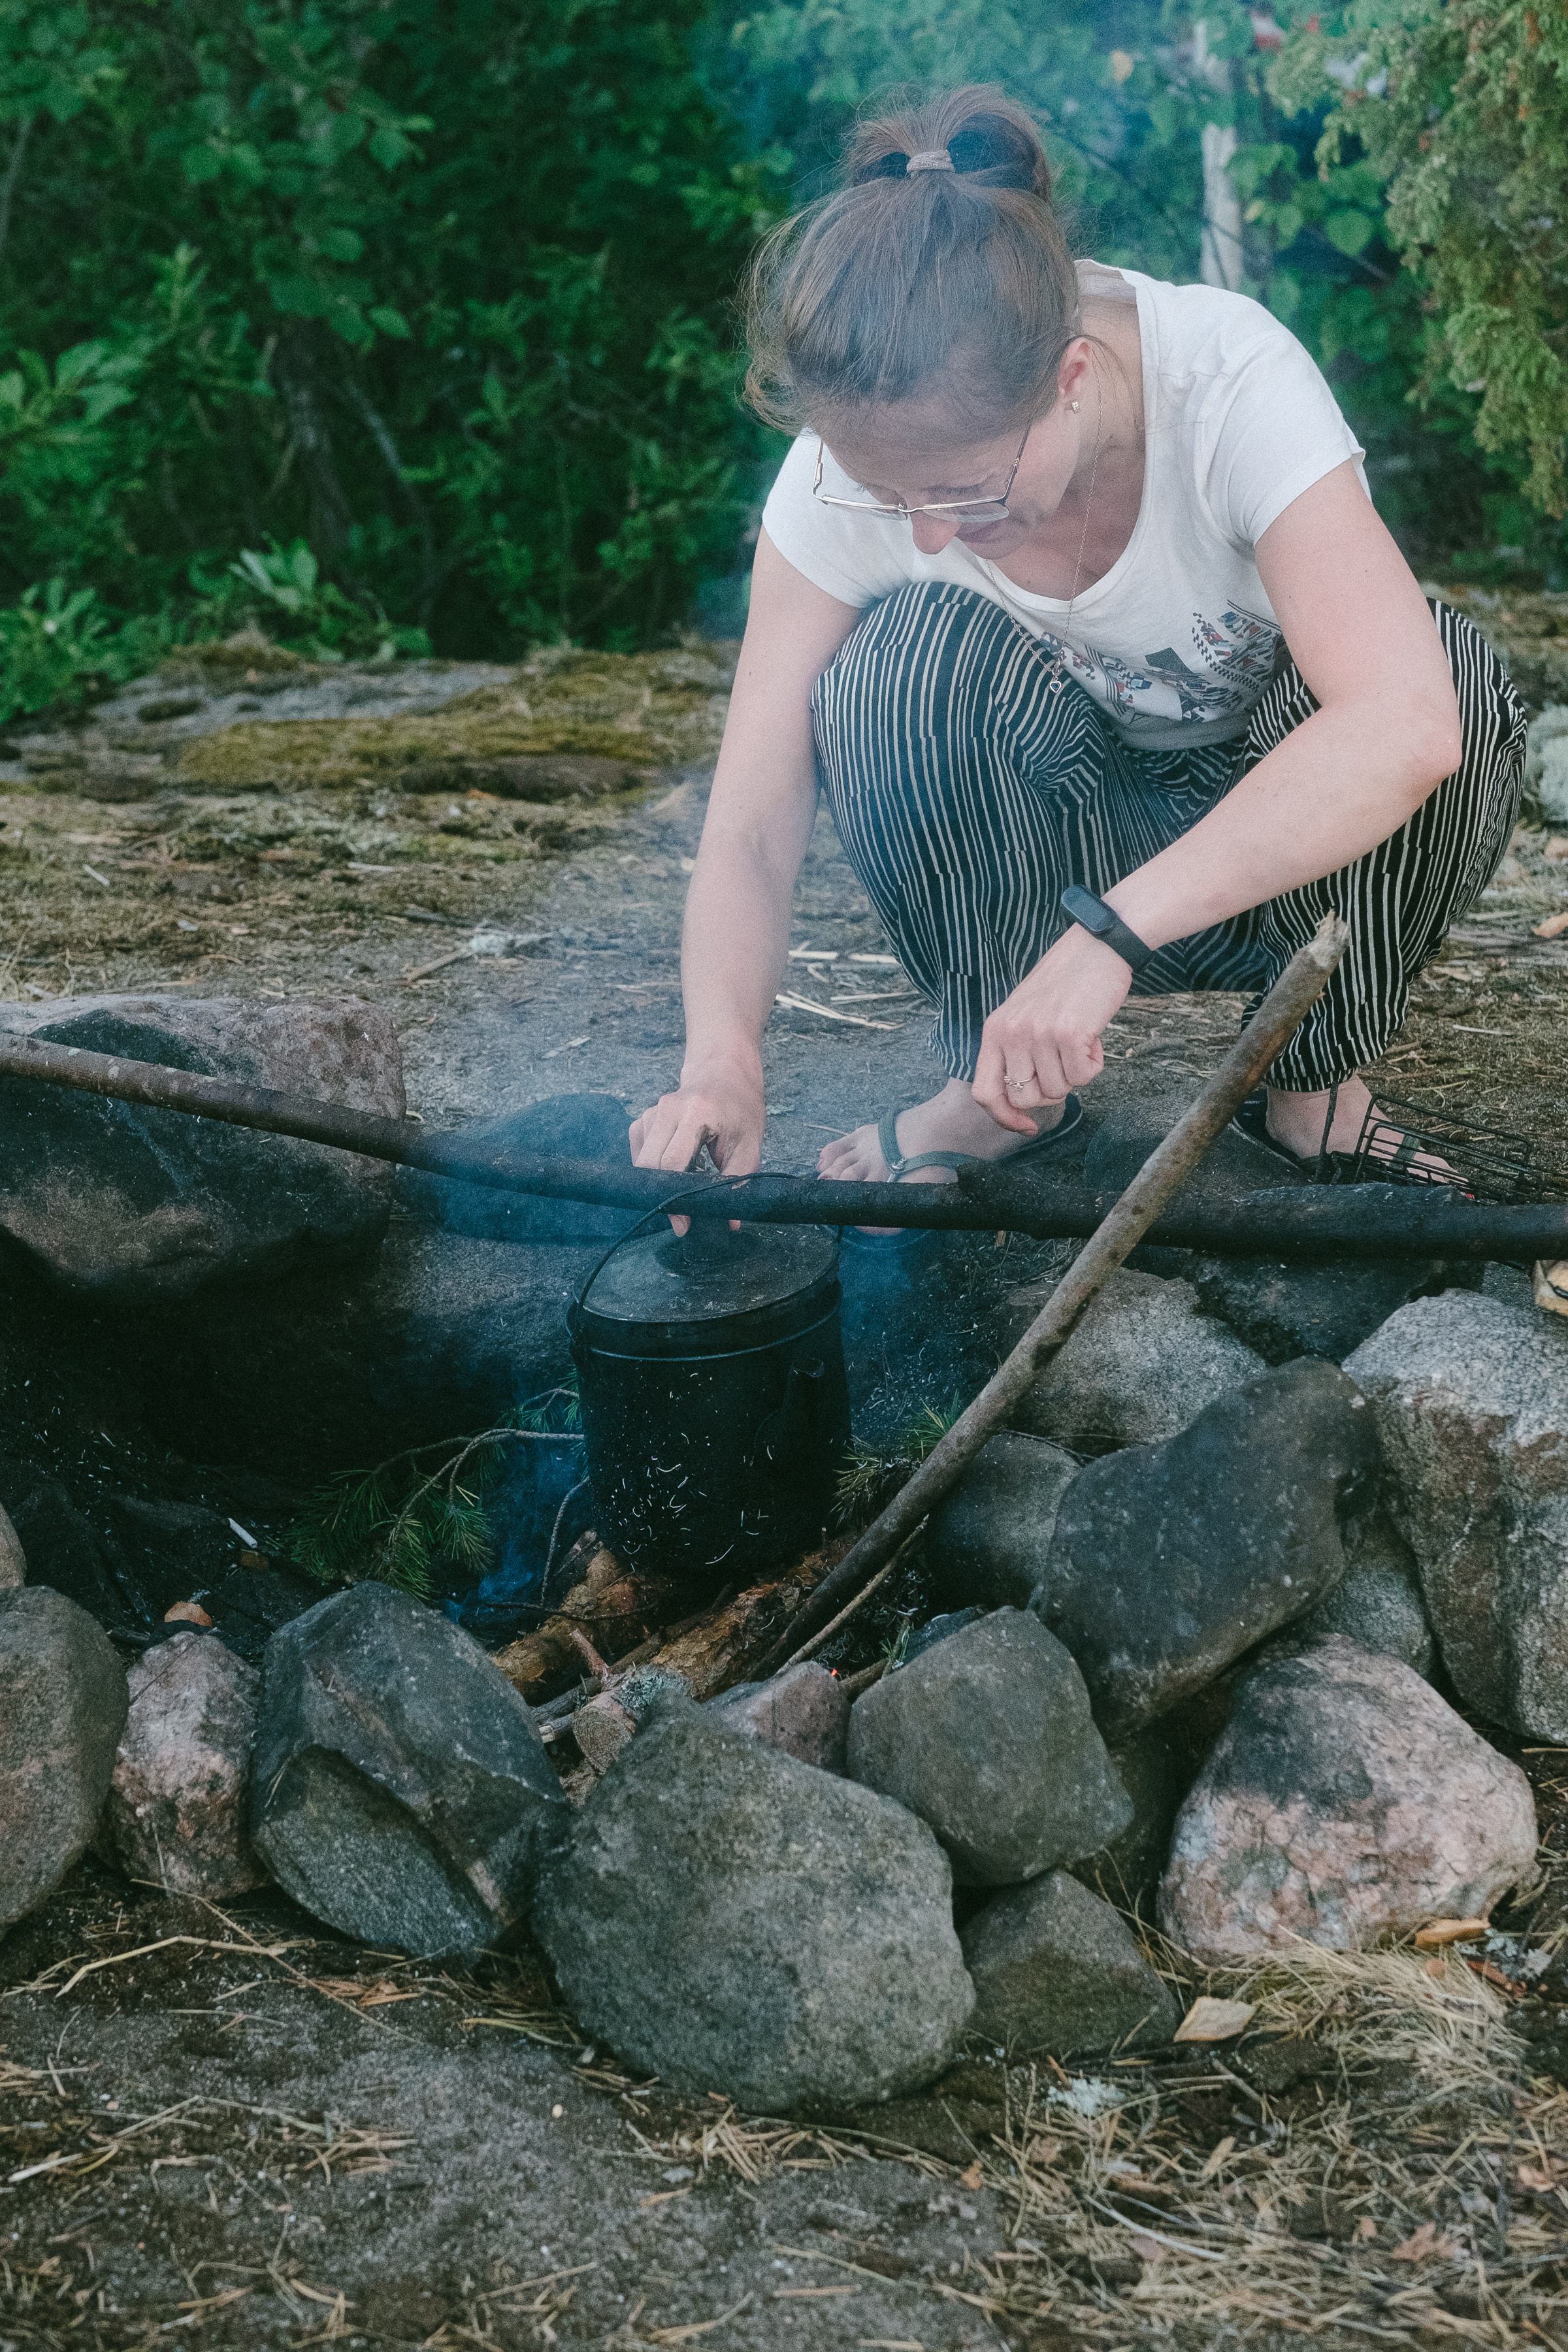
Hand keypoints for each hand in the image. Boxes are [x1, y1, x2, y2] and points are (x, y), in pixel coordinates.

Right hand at [629, 1048, 764, 1233]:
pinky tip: (670, 1171)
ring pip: (640, 1161)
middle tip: (681, 1218)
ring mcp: (652, 1112)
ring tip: (679, 1192)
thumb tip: (733, 1221)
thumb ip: (739, 1181)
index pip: (672, 1162)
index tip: (683, 1223)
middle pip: (649, 1165)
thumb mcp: (750, 1143)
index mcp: (696, 1113)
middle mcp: (667, 1109)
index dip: (674, 1197)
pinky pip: (638, 1152)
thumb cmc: (740, 1108)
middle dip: (662, 1196)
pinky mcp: (644, 1118)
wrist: (724, 1072)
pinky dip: (649, 1169)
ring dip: (655, 1183)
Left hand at [972, 928, 1132, 1132]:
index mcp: (994, 1031)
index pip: (984, 1093)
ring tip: (1080, 1041)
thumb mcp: (1024, 1015)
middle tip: (1066, 1062)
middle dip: (1051, 1091)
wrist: (1097, 946)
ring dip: (1076, 1073)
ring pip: (1058, 1090)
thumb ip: (1016, 1052)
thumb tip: (1023, 1102)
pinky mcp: (1068, 1033)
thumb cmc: (1065, 984)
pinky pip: (1084, 1077)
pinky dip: (1095, 1063)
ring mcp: (1038, 1034)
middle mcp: (1010, 1034)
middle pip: (1026, 1099)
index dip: (1005, 1118)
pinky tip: (1094, 1037)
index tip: (1027, 1126)